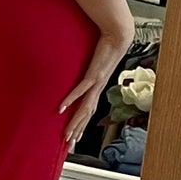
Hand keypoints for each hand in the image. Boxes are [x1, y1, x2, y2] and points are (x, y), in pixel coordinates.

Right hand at [60, 17, 134, 153]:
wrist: (118, 36)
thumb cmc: (107, 46)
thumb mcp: (96, 61)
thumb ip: (88, 67)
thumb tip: (81, 69)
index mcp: (97, 87)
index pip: (88, 111)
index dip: (82, 125)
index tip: (75, 136)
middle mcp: (97, 89)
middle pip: (86, 115)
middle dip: (77, 130)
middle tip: (69, 143)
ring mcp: (96, 83)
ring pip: (85, 108)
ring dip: (75, 122)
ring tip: (67, 133)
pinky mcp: (93, 74)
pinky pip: (80, 90)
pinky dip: (71, 100)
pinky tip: (62, 108)